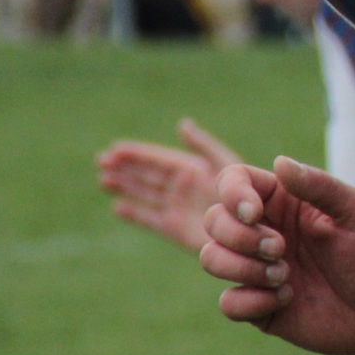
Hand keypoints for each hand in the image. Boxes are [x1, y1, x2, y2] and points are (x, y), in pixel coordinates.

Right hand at [97, 119, 243, 249]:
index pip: (158, 159)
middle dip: (125, 168)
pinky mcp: (176, 230)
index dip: (137, 154)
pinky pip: (151, 220)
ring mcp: (178, 208)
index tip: (115, 148)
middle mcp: (183, 187)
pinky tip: (118, 207)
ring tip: (104, 179)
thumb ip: (204, 145)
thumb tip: (182, 124)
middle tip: (101, 160)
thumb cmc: (245, 194)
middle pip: (147, 175)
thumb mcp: (225, 164)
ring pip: (145, 195)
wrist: (254, 230)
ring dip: (125, 186)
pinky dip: (135, 214)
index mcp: (193, 169)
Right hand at [199, 158, 354, 354]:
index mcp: (285, 202)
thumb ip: (320, 186)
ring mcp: (256, 269)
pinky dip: (252, 302)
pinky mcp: (257, 305)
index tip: (255, 213)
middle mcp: (264, 231)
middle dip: (240, 236)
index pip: (234, 180)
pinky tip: (286, 300)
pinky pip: (227, 302)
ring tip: (285, 277)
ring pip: (210, 258)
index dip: (232, 194)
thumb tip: (280, 161)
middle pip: (214, 219)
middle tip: (282, 249)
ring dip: (243, 268)